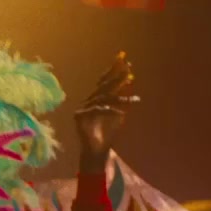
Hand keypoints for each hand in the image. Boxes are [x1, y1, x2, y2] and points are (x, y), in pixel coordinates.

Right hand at [75, 52, 138, 172]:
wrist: (97, 151)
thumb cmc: (108, 134)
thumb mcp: (119, 113)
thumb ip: (122, 99)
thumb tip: (130, 80)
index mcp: (97, 99)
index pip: (105, 81)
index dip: (113, 70)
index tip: (124, 59)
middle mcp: (88, 101)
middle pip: (103, 86)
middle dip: (116, 76)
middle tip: (128, 68)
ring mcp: (82, 108)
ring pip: (102, 98)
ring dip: (118, 95)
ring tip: (131, 95)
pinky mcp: (79, 117)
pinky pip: (96, 110)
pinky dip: (109, 110)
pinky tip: (120, 112)